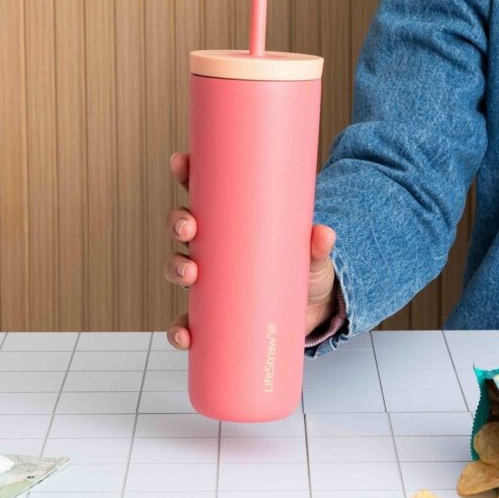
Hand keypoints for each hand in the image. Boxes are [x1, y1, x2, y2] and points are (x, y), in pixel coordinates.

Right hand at [163, 151, 338, 349]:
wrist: (309, 313)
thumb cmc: (303, 271)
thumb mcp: (312, 256)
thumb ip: (317, 246)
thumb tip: (323, 234)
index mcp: (230, 223)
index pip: (202, 192)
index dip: (186, 174)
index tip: (181, 162)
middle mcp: (212, 248)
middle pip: (182, 227)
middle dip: (178, 223)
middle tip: (189, 227)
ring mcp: (209, 279)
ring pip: (177, 268)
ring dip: (174, 268)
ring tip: (189, 274)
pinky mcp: (211, 314)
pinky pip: (186, 320)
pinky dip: (179, 330)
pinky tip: (183, 334)